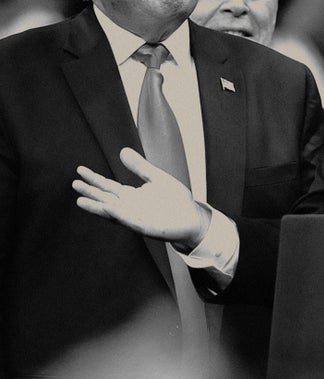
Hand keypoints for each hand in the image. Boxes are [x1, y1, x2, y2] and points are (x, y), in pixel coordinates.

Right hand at [73, 147, 209, 252]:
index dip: (94, 179)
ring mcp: (137, 218)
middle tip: (74, 184)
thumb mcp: (157, 178)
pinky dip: (120, 215)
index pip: (108, 187)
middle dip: (91, 193)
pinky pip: (131, 221)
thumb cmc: (175, 200)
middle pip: (106, 199)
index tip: (80, 170)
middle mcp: (130, 208)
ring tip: (81, 201)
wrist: (193, 217)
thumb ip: (140, 167)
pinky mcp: (147, 228)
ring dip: (98, 207)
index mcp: (131, 196)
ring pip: (113, 213)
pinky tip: (110, 208)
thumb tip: (123, 151)